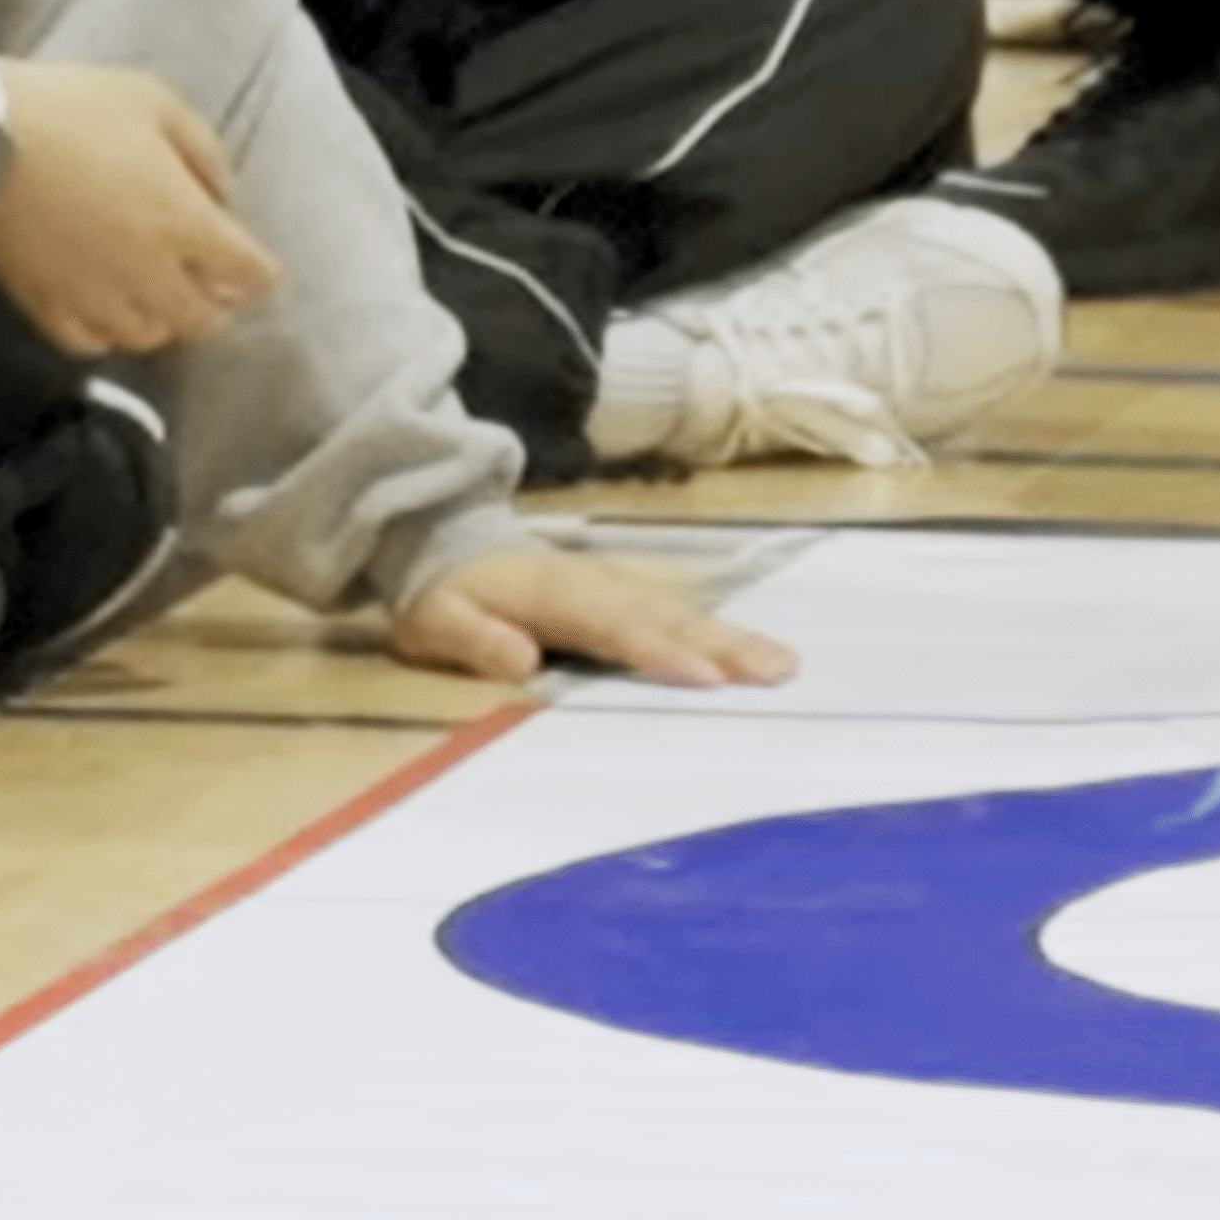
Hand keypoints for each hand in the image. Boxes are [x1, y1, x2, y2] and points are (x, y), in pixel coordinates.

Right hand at [0, 61, 277, 358]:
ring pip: (149, 337)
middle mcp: (147, 271)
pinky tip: (109, 311)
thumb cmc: (70, 108)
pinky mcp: (45, 305)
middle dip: (218, 302)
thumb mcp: (153, 101)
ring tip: (162, 297)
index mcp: (181, 220)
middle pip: (202, 317)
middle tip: (214, 284)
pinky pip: (90, 343)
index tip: (264, 269)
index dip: (261, 272)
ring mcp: (94, 295)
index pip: (246, 270)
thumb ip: (201, 150)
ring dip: (166, 320)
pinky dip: (110, 333)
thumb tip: (221, 195)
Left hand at [383, 532, 793, 692]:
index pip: (615, 627)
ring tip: (784, 664)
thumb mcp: (436, 620)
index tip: (705, 677)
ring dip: (734, 639)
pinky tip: (756, 655)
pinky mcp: (628, 599)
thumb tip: (521, 661)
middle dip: (724, 645)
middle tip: (776, 669)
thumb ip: (476, 638)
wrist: (448, 542)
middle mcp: (599, 587)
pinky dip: (721, 635)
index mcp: (556, 594)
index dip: (660, 651)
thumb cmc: (445, 594)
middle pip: (668, 618)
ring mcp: (618, 589)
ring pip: (683, 616)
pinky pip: (679, 618)